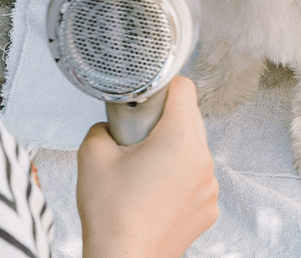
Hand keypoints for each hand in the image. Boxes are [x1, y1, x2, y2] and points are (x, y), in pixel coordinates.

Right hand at [76, 77, 218, 257]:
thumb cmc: (112, 214)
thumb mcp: (92, 153)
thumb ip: (103, 125)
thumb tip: (111, 125)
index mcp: (180, 139)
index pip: (183, 87)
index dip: (161, 86)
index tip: (146, 98)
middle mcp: (203, 160)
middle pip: (190, 119)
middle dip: (162, 121)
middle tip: (135, 137)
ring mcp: (209, 186)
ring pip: (193, 150)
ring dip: (172, 151)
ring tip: (142, 171)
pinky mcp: (208, 207)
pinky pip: (195, 178)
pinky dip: (178, 179)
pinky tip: (153, 193)